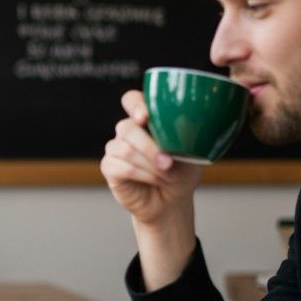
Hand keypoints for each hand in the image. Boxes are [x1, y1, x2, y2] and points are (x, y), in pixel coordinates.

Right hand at [100, 90, 202, 226]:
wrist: (172, 200)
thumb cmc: (181, 172)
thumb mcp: (191, 152)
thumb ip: (184, 138)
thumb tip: (183, 132)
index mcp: (146, 120)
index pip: (132, 100)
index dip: (135, 105)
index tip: (145, 117)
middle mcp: (128, 131)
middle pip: (127, 128)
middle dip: (149, 147)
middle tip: (168, 162)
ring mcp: (116, 149)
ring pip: (124, 149)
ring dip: (149, 165)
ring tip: (167, 175)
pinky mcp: (109, 168)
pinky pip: (119, 166)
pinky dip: (141, 174)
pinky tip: (154, 180)